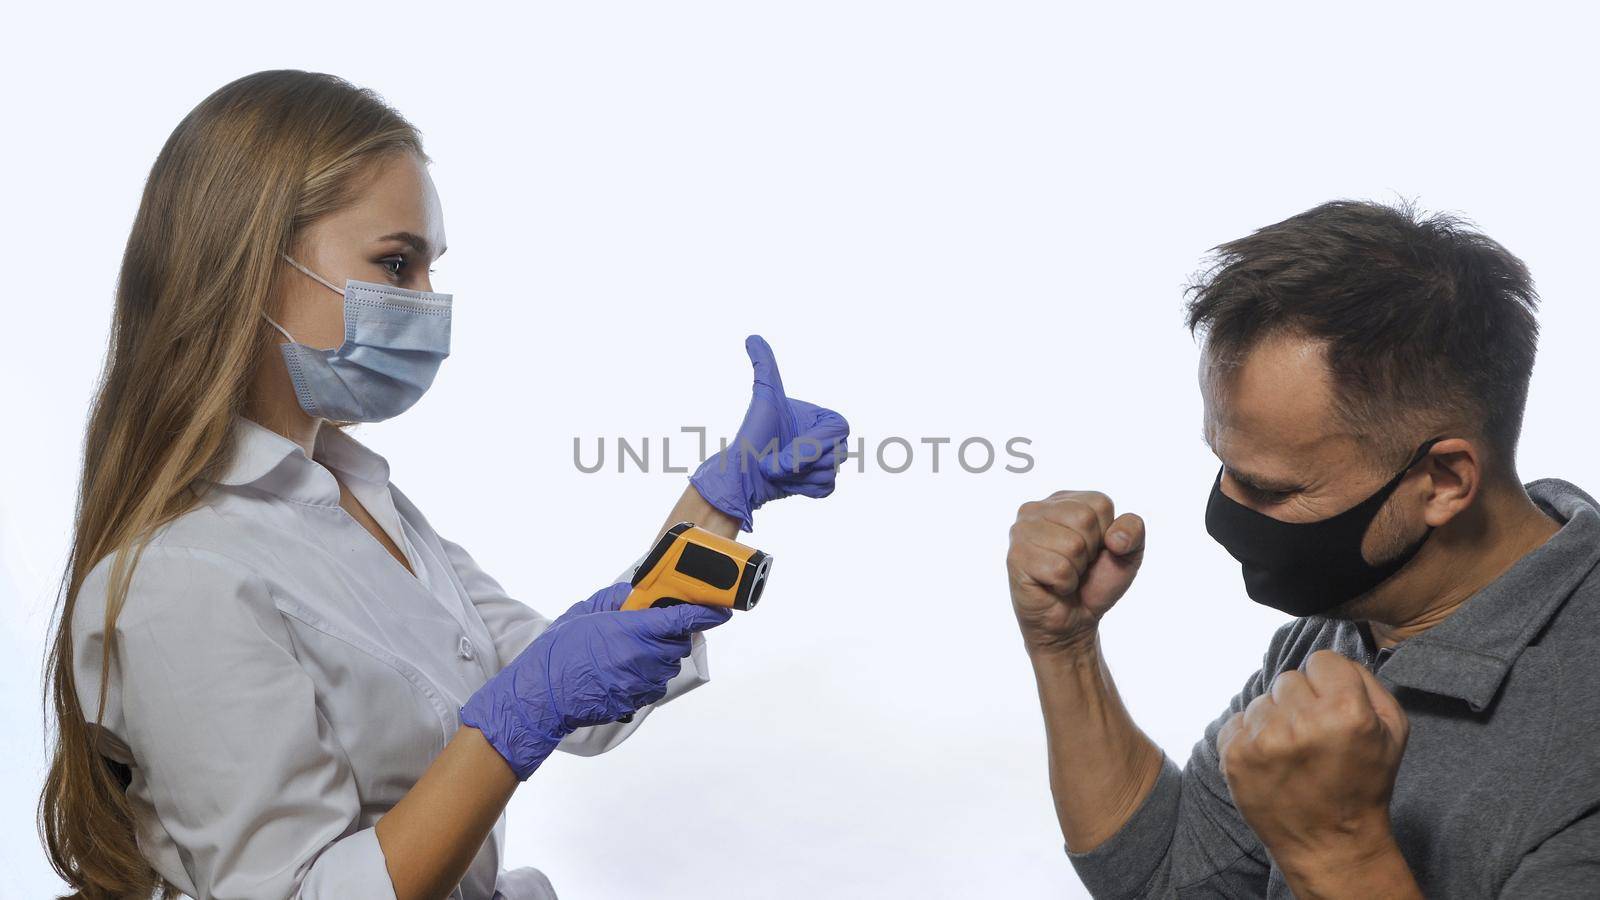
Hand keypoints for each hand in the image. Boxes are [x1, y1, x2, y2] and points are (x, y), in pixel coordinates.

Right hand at [460, 583, 731, 778]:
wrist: (542, 693)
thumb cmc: (560, 651)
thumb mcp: (586, 613)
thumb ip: (616, 599)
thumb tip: (635, 593)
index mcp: (632, 631)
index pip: (682, 619)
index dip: (707, 613)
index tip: (722, 610)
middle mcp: (642, 658)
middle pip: (680, 645)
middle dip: (676, 635)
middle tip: (658, 628)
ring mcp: (640, 683)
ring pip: (668, 667)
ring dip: (661, 657)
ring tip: (634, 651)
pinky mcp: (633, 702)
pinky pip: (653, 686)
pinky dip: (648, 677)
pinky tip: (625, 671)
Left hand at [689, 334, 848, 531]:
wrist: (742, 471)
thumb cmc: (754, 432)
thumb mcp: (765, 396)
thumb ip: (765, 366)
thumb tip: (752, 337)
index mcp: (825, 419)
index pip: (838, 432)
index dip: (811, 446)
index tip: (784, 454)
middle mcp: (829, 440)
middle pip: (837, 454)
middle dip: (800, 462)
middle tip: (775, 462)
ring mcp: (827, 462)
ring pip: (829, 472)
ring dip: (799, 476)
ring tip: (778, 469)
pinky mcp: (822, 485)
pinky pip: (825, 488)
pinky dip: (804, 488)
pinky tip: (787, 482)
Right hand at [1006, 490, 1144, 656]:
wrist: (1073, 622)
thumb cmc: (1095, 583)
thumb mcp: (1128, 554)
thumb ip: (1134, 530)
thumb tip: (1115, 538)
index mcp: (1063, 500)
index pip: (1100, 503)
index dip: (1106, 534)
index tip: (1093, 551)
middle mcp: (1036, 509)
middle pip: (1084, 519)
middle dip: (1090, 552)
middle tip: (1076, 565)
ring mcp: (1021, 531)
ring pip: (1072, 545)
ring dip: (1076, 570)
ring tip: (1063, 575)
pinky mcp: (1015, 557)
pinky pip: (1058, 569)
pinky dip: (1064, 585)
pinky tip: (1052, 586)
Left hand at [1218, 650, 1409, 877]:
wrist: (1330, 843)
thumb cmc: (1363, 784)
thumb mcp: (1392, 731)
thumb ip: (1366, 681)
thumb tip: (1332, 662)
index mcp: (1345, 711)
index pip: (1322, 660)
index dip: (1329, 683)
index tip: (1332, 708)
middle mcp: (1301, 722)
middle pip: (1289, 678)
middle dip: (1302, 702)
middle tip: (1314, 737)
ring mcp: (1263, 740)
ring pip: (1262, 700)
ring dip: (1276, 720)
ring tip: (1293, 753)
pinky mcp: (1235, 755)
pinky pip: (1238, 721)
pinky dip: (1252, 737)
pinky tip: (1271, 761)